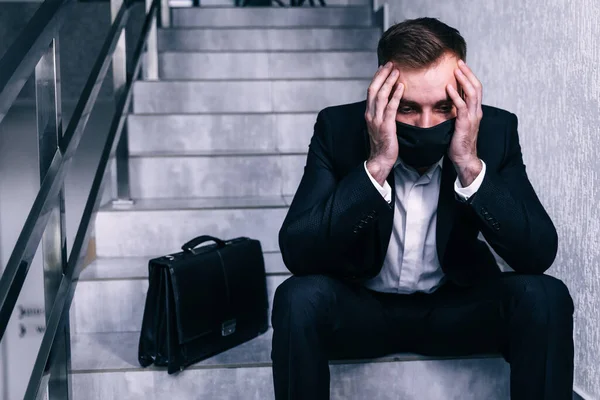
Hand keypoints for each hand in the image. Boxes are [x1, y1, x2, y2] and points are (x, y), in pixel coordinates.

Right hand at [364, 62, 403, 183]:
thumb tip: (390, 102)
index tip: (384, 67)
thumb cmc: (383, 143)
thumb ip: (382, 113)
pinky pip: (390, 108)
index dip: (377, 78)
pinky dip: (396, 96)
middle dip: (382, 75)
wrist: (380, 159)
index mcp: (369, 113)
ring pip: (381, 95)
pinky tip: (402, 87)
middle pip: (374, 89)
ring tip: (396, 71)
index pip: (371, 91)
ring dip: (389, 81)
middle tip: (390, 63)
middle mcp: (370, 114)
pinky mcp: (386, 126)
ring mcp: (377, 120)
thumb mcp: (380, 125)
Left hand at [446, 60, 482, 184]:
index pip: (475, 89)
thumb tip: (447, 103)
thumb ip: (456, 112)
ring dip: (464, 80)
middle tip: (459, 62)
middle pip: (476, 87)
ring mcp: (472, 118)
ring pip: (472, 94)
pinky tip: (449, 88)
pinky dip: (456, 96)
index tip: (461, 66)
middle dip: (468, 73)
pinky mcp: (465, 124)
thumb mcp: (458, 124)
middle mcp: (476, 112)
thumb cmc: (459, 142)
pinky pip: (461, 107)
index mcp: (475, 111)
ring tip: (456, 70)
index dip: (469, 77)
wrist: (464, 158)